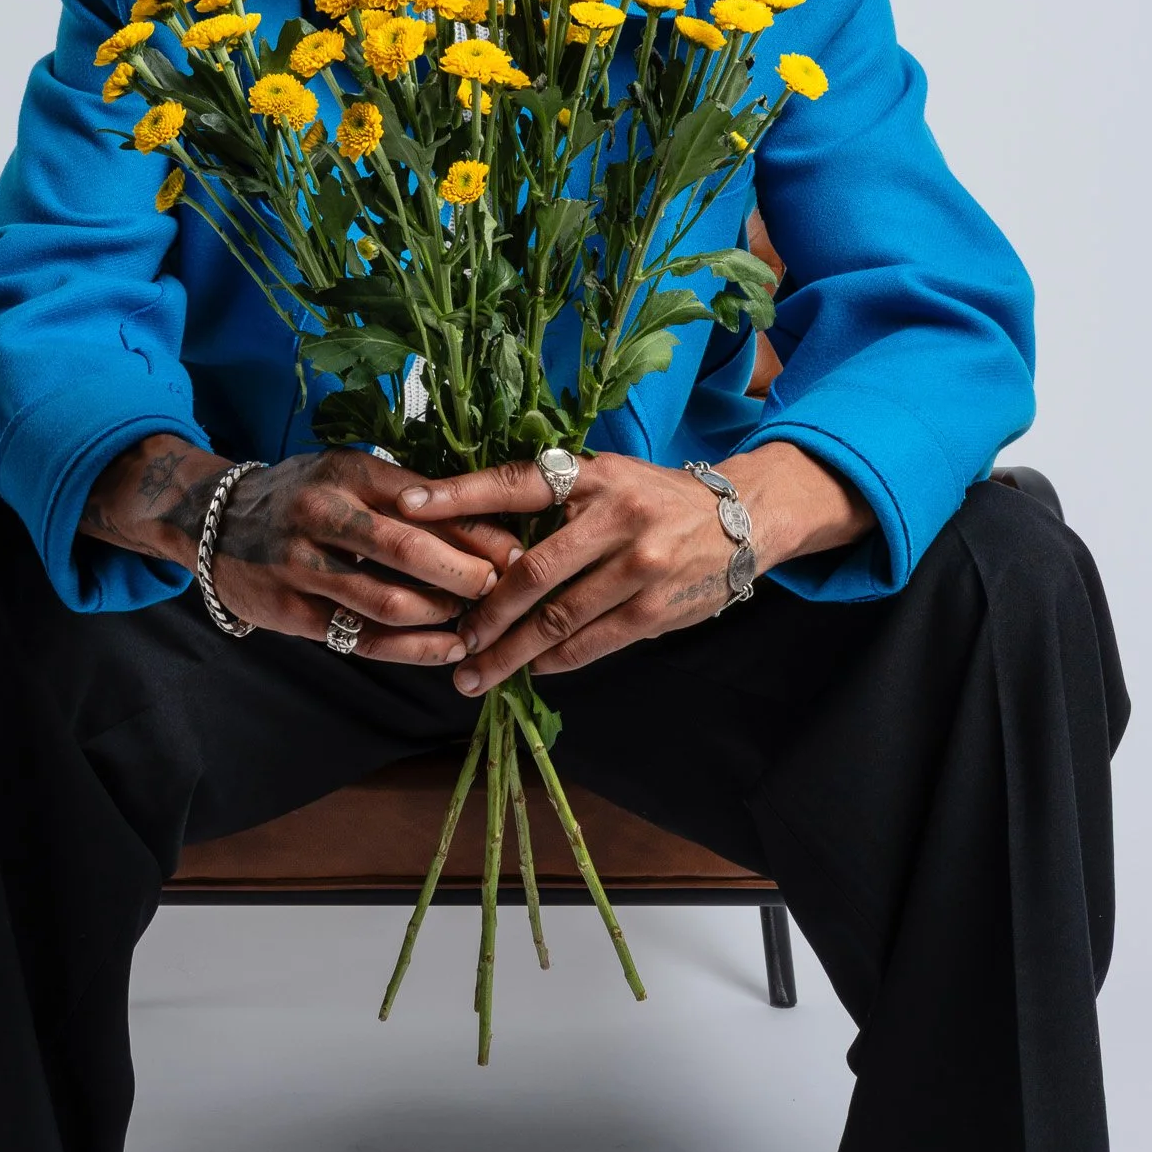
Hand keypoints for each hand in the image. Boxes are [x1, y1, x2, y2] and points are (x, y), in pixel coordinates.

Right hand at [82, 435, 520, 663]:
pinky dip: (409, 648)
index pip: (426, 500)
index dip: (477, 529)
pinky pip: (359, 637)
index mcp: (347, 472)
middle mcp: (322, 514)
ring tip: (476, 623)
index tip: (520, 548)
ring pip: (386, 600)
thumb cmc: (304, 493)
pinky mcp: (289, 611)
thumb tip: (494, 521)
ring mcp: (301, 565)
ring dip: (440, 616)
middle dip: (465, 574)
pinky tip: (445, 649)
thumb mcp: (349, 473)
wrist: (214, 520)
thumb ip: (409, 494)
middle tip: (503, 589)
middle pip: (408, 548)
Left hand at [399, 442, 873, 692]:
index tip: (406, 506)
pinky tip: (532, 671)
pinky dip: (557, 661)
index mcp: (592, 476)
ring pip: (558, 620)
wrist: (745, 517)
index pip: (514, 482)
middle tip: (451, 640)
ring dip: (511, 653)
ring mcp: (638, 565)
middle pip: (529, 573)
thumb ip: (554, 502)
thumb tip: (478, 536)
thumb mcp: (608, 478)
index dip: (458, 494)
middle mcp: (614, 516)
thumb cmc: (657, 498)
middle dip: (483, 613)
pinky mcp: (656, 608)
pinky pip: (592, 643)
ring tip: (475, 675)